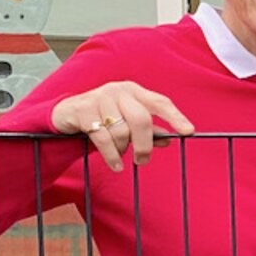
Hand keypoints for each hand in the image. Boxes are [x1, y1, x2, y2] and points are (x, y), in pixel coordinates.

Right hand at [51, 82, 195, 170]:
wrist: (66, 112)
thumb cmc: (104, 117)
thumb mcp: (126, 121)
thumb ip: (147, 130)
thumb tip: (168, 141)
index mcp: (135, 91)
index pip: (160, 102)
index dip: (175, 117)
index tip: (188, 131)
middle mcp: (119, 91)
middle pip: (141, 120)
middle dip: (144, 144)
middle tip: (143, 160)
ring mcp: (99, 98)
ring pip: (121, 132)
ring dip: (123, 149)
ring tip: (120, 154)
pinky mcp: (83, 110)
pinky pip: (103, 138)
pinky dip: (112, 156)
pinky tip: (116, 164)